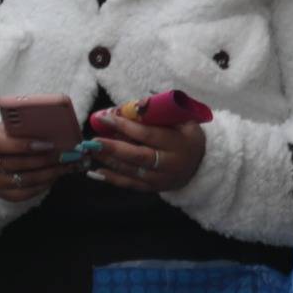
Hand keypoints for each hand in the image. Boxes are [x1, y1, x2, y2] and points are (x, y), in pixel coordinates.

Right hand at [0, 124, 74, 203]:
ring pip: (26, 179)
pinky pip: (27, 193)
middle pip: (18, 164)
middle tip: (66, 155)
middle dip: (45, 160)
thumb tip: (56, 128)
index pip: (3, 144)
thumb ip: (28, 126)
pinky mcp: (3, 193)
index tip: (48, 144)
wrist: (1, 152)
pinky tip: (56, 175)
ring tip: (67, 165)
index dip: (25, 145)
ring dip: (50, 173)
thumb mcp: (15, 126)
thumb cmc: (13, 135)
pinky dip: (44, 184)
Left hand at [83, 108, 205, 193]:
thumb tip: (136, 104)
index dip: (126, 126)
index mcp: (179, 143)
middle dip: (113, 148)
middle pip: (138, 156)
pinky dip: (112, 178)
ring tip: (91, 150)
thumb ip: (161, 113)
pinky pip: (130, 185)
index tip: (106, 117)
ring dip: (108, 161)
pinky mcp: (153, 188)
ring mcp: (161, 179)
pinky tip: (97, 170)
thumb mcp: (184, 120)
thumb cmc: (187, 136)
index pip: (148, 134)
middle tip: (93, 141)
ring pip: (131, 170)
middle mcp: (170, 163)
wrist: (201, 164)